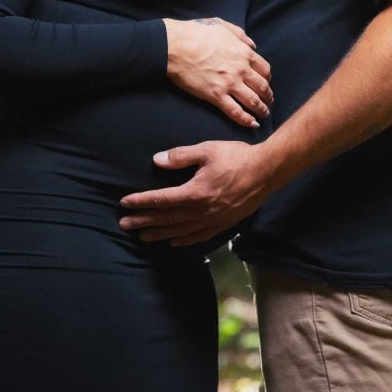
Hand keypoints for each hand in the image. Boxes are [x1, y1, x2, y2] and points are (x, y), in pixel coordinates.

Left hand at [118, 141, 277, 245]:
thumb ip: (180, 156)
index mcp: (195, 192)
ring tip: (142, 236)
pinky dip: (184, 240)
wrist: (268, 171)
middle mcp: (201, 211)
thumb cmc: (237, 157)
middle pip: (166, 218)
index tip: (124, 203)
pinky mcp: (223, 224)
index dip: (141, 202)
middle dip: (143, 221)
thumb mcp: (207, 150)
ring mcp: (213, 220)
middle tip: (124, 224)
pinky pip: (199, 236)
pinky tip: (173, 242)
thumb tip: (157, 160)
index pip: (161, 200)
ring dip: (159, 234)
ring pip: (180, 231)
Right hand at [163, 18, 272, 127]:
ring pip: (253, 101)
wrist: (177, 45)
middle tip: (268, 103)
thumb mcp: (222, 25)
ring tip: (264, 115)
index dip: (268, 79)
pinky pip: (235, 111)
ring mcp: (229, 84)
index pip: (265, 70)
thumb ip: (240, 35)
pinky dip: (246, 120)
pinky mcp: (216, 96)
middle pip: (263, 87)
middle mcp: (241, 70)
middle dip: (268, 97)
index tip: (266, 84)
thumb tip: (253, 44)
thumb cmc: (196, 33)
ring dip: (261, 110)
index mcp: (244, 53)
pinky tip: (252, 124)